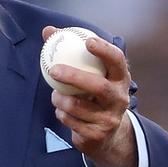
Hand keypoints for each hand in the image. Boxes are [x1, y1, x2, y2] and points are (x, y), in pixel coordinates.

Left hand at [42, 26, 136, 166]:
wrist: (106, 134)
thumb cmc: (92, 93)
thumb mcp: (88, 72)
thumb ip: (70, 50)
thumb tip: (47, 30)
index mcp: (119, 78)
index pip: (117, 61)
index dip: (105, 50)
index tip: (88, 41)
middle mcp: (119, 98)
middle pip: (99, 87)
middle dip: (75, 77)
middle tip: (53, 70)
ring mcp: (110, 118)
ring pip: (80, 107)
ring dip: (61, 99)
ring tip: (54, 94)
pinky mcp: (98, 135)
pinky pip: (72, 122)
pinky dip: (62, 114)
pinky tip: (60, 110)